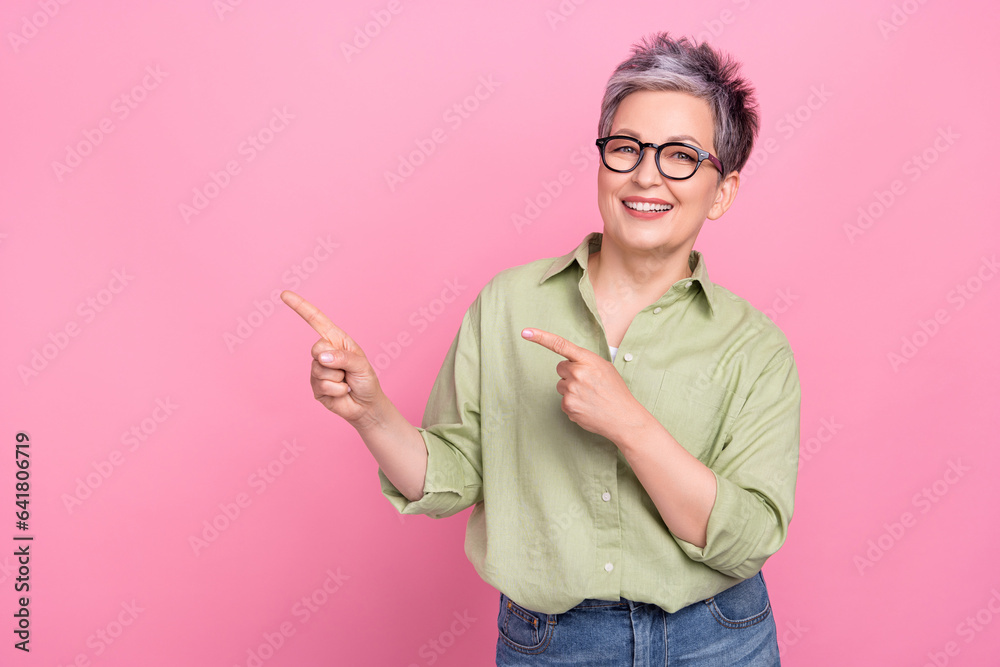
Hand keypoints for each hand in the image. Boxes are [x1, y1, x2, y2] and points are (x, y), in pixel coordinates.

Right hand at [280, 290, 383, 426]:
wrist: (366, 405)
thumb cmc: (366, 380)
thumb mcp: (361, 364)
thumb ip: (343, 357)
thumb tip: (321, 358)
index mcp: (336, 340)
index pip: (316, 320)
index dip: (301, 307)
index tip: (284, 294)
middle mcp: (325, 352)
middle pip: (317, 349)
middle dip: (335, 361)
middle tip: (347, 370)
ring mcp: (317, 370)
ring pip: (320, 370)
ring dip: (338, 379)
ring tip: (346, 382)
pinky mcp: (315, 387)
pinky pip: (322, 386)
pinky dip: (337, 390)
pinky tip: (342, 392)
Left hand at [521, 328, 642, 442]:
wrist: (623, 417)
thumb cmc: (615, 391)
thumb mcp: (605, 368)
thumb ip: (586, 362)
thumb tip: (571, 364)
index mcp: (588, 360)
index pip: (561, 345)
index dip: (541, 337)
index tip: (526, 332)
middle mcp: (578, 373)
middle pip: (560, 368)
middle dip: (570, 374)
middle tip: (586, 383)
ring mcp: (571, 390)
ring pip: (561, 385)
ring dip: (571, 389)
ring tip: (589, 396)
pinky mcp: (567, 406)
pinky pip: (563, 400)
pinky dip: (572, 404)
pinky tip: (586, 407)